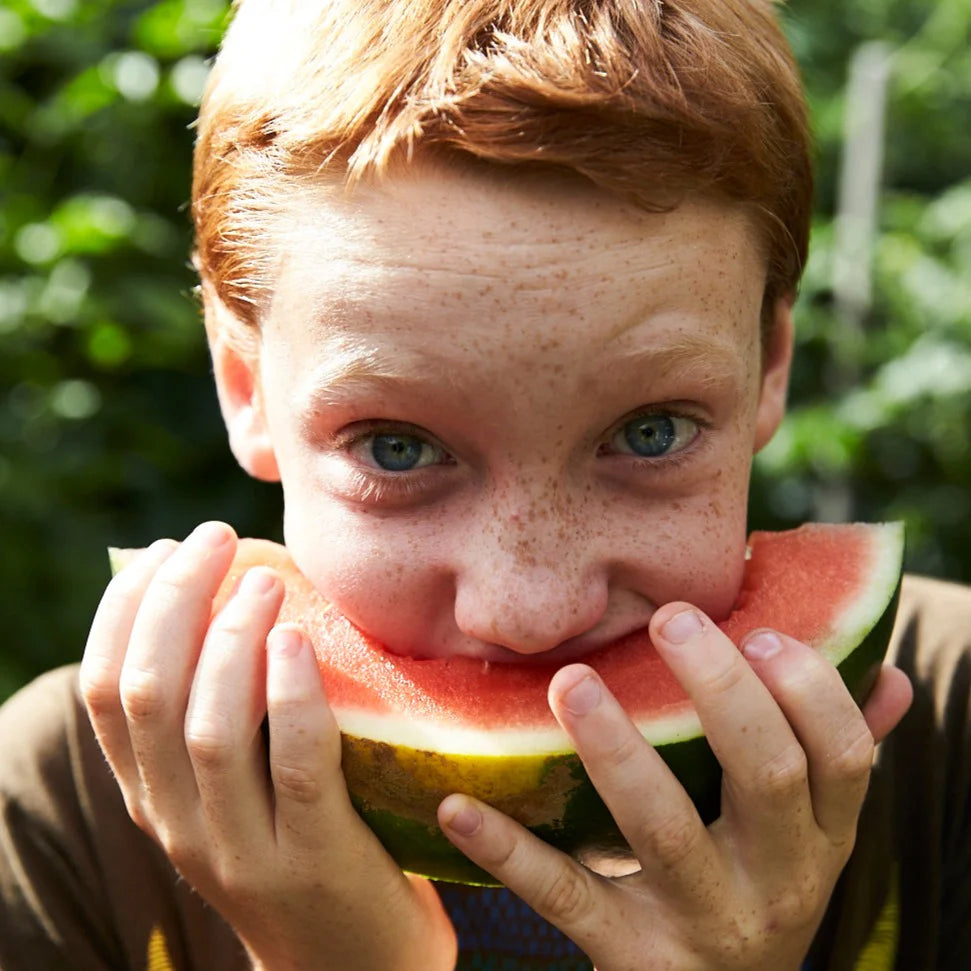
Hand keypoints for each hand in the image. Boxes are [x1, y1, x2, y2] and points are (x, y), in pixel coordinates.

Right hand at [80, 522, 455, 970]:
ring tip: (264, 581)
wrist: (351, 966)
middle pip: (147, 696)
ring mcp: (242, 848)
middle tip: (216, 539)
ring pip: (209, 729)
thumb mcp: (237, 784)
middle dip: (174, 601)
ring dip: (231, 640)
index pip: (104, 692)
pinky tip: (297, 642)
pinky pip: (295, 764)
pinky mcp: (314, 858)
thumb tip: (218, 592)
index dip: (125, 610)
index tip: (163, 551)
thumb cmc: (300, 843)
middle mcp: (177, 823)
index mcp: (150, 796)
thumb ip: (219, 706)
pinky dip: (290, 696)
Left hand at [438, 602, 911, 970]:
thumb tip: (892, 676)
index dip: (808, 686)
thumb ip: (839, 756)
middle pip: (766, 775)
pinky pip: (568, 898)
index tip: (753, 626)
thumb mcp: (810, 834)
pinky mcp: (633, 958)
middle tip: (667, 619)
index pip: (843, 754)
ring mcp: (704, 924)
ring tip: (571, 681)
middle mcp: (778, 883)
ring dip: (618, 749)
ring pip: (665, 829)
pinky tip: (458, 806)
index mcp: (823, 838)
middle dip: (721, 690)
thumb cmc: (759, 885)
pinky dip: (511, 853)